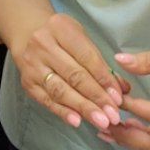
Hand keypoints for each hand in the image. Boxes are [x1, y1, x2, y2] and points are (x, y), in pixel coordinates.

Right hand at [11, 12, 131, 132]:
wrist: (28, 36)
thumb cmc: (62, 38)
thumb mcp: (82, 40)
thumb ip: (101, 63)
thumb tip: (122, 89)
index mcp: (60, 28)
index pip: (86, 57)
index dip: (104, 79)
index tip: (118, 97)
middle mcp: (43, 45)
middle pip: (74, 75)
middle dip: (96, 97)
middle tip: (113, 115)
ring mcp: (33, 65)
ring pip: (61, 90)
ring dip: (83, 108)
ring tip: (101, 121)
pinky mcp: (27, 83)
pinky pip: (47, 100)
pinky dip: (63, 112)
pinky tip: (77, 121)